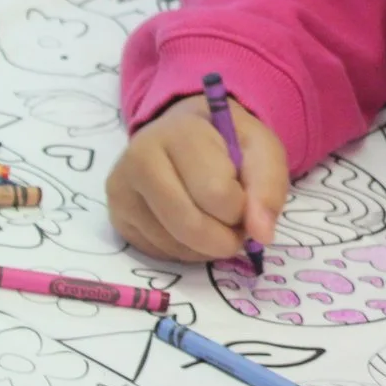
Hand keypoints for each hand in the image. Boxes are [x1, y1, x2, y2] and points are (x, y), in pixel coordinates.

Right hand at [106, 92, 289, 262]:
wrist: (186, 133)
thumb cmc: (227, 142)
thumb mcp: (261, 149)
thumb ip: (269, 187)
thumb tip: (261, 234)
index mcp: (178, 132)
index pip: (216, 194)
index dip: (242, 206)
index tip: (246, 195)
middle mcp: (139, 158)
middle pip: (190, 226)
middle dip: (226, 236)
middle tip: (237, 223)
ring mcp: (122, 190)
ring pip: (175, 245)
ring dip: (209, 247)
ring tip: (216, 218)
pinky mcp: (117, 218)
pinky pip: (160, 253)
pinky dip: (188, 251)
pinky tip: (193, 226)